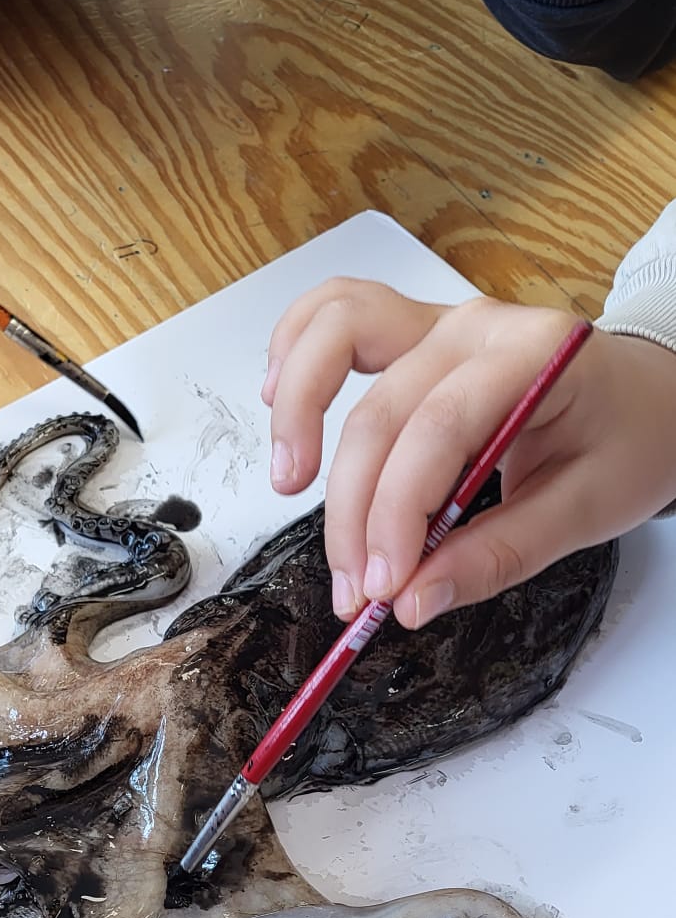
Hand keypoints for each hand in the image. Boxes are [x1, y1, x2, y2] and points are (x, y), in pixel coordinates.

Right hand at [262, 282, 675, 627]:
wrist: (651, 398)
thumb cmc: (630, 439)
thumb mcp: (587, 512)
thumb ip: (498, 557)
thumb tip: (416, 600)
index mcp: (534, 356)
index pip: (438, 430)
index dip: (396, 514)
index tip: (383, 586)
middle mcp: (475, 327)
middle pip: (381, 410)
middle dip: (353, 510)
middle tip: (353, 588)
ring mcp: (439, 323)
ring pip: (339, 332)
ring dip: (300, 406)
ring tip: (288, 481)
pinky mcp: (414, 337)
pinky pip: (335, 316)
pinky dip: (298, 353)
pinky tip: (278, 403)